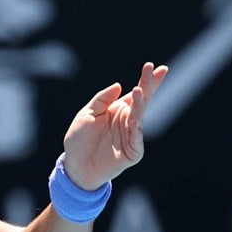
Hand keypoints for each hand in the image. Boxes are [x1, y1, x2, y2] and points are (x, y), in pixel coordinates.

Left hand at [61, 62, 167, 189]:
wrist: (76, 164)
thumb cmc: (80, 138)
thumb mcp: (87, 114)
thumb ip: (102, 100)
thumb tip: (119, 85)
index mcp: (119, 109)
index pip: (136, 92)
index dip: (147, 80)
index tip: (154, 66)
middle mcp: (128, 120)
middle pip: (142, 101)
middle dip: (149, 85)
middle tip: (155, 71)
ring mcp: (132, 135)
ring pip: (140, 117)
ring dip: (140, 104)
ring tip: (138, 91)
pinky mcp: (132, 152)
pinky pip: (136, 139)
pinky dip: (135, 130)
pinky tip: (133, 119)